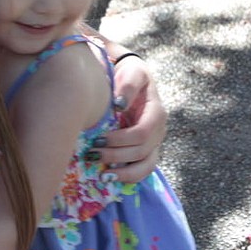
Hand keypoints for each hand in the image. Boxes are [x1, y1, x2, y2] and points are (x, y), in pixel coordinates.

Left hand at [95, 55, 167, 182]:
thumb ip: (128, 86)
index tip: (98, 140)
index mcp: (156, 113)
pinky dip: (128, 176)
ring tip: (103, 175)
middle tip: (92, 154)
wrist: (131, 78)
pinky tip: (110, 177)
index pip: (142, 133)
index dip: (121, 140)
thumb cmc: (129, 74)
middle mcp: (158, 131)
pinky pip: (142, 170)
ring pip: (146, 166)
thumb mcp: (132, 72)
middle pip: (142, 152)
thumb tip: (119, 105)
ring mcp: (154, 143)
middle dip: (116, 156)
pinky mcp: (145, 151)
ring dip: (124, 173)